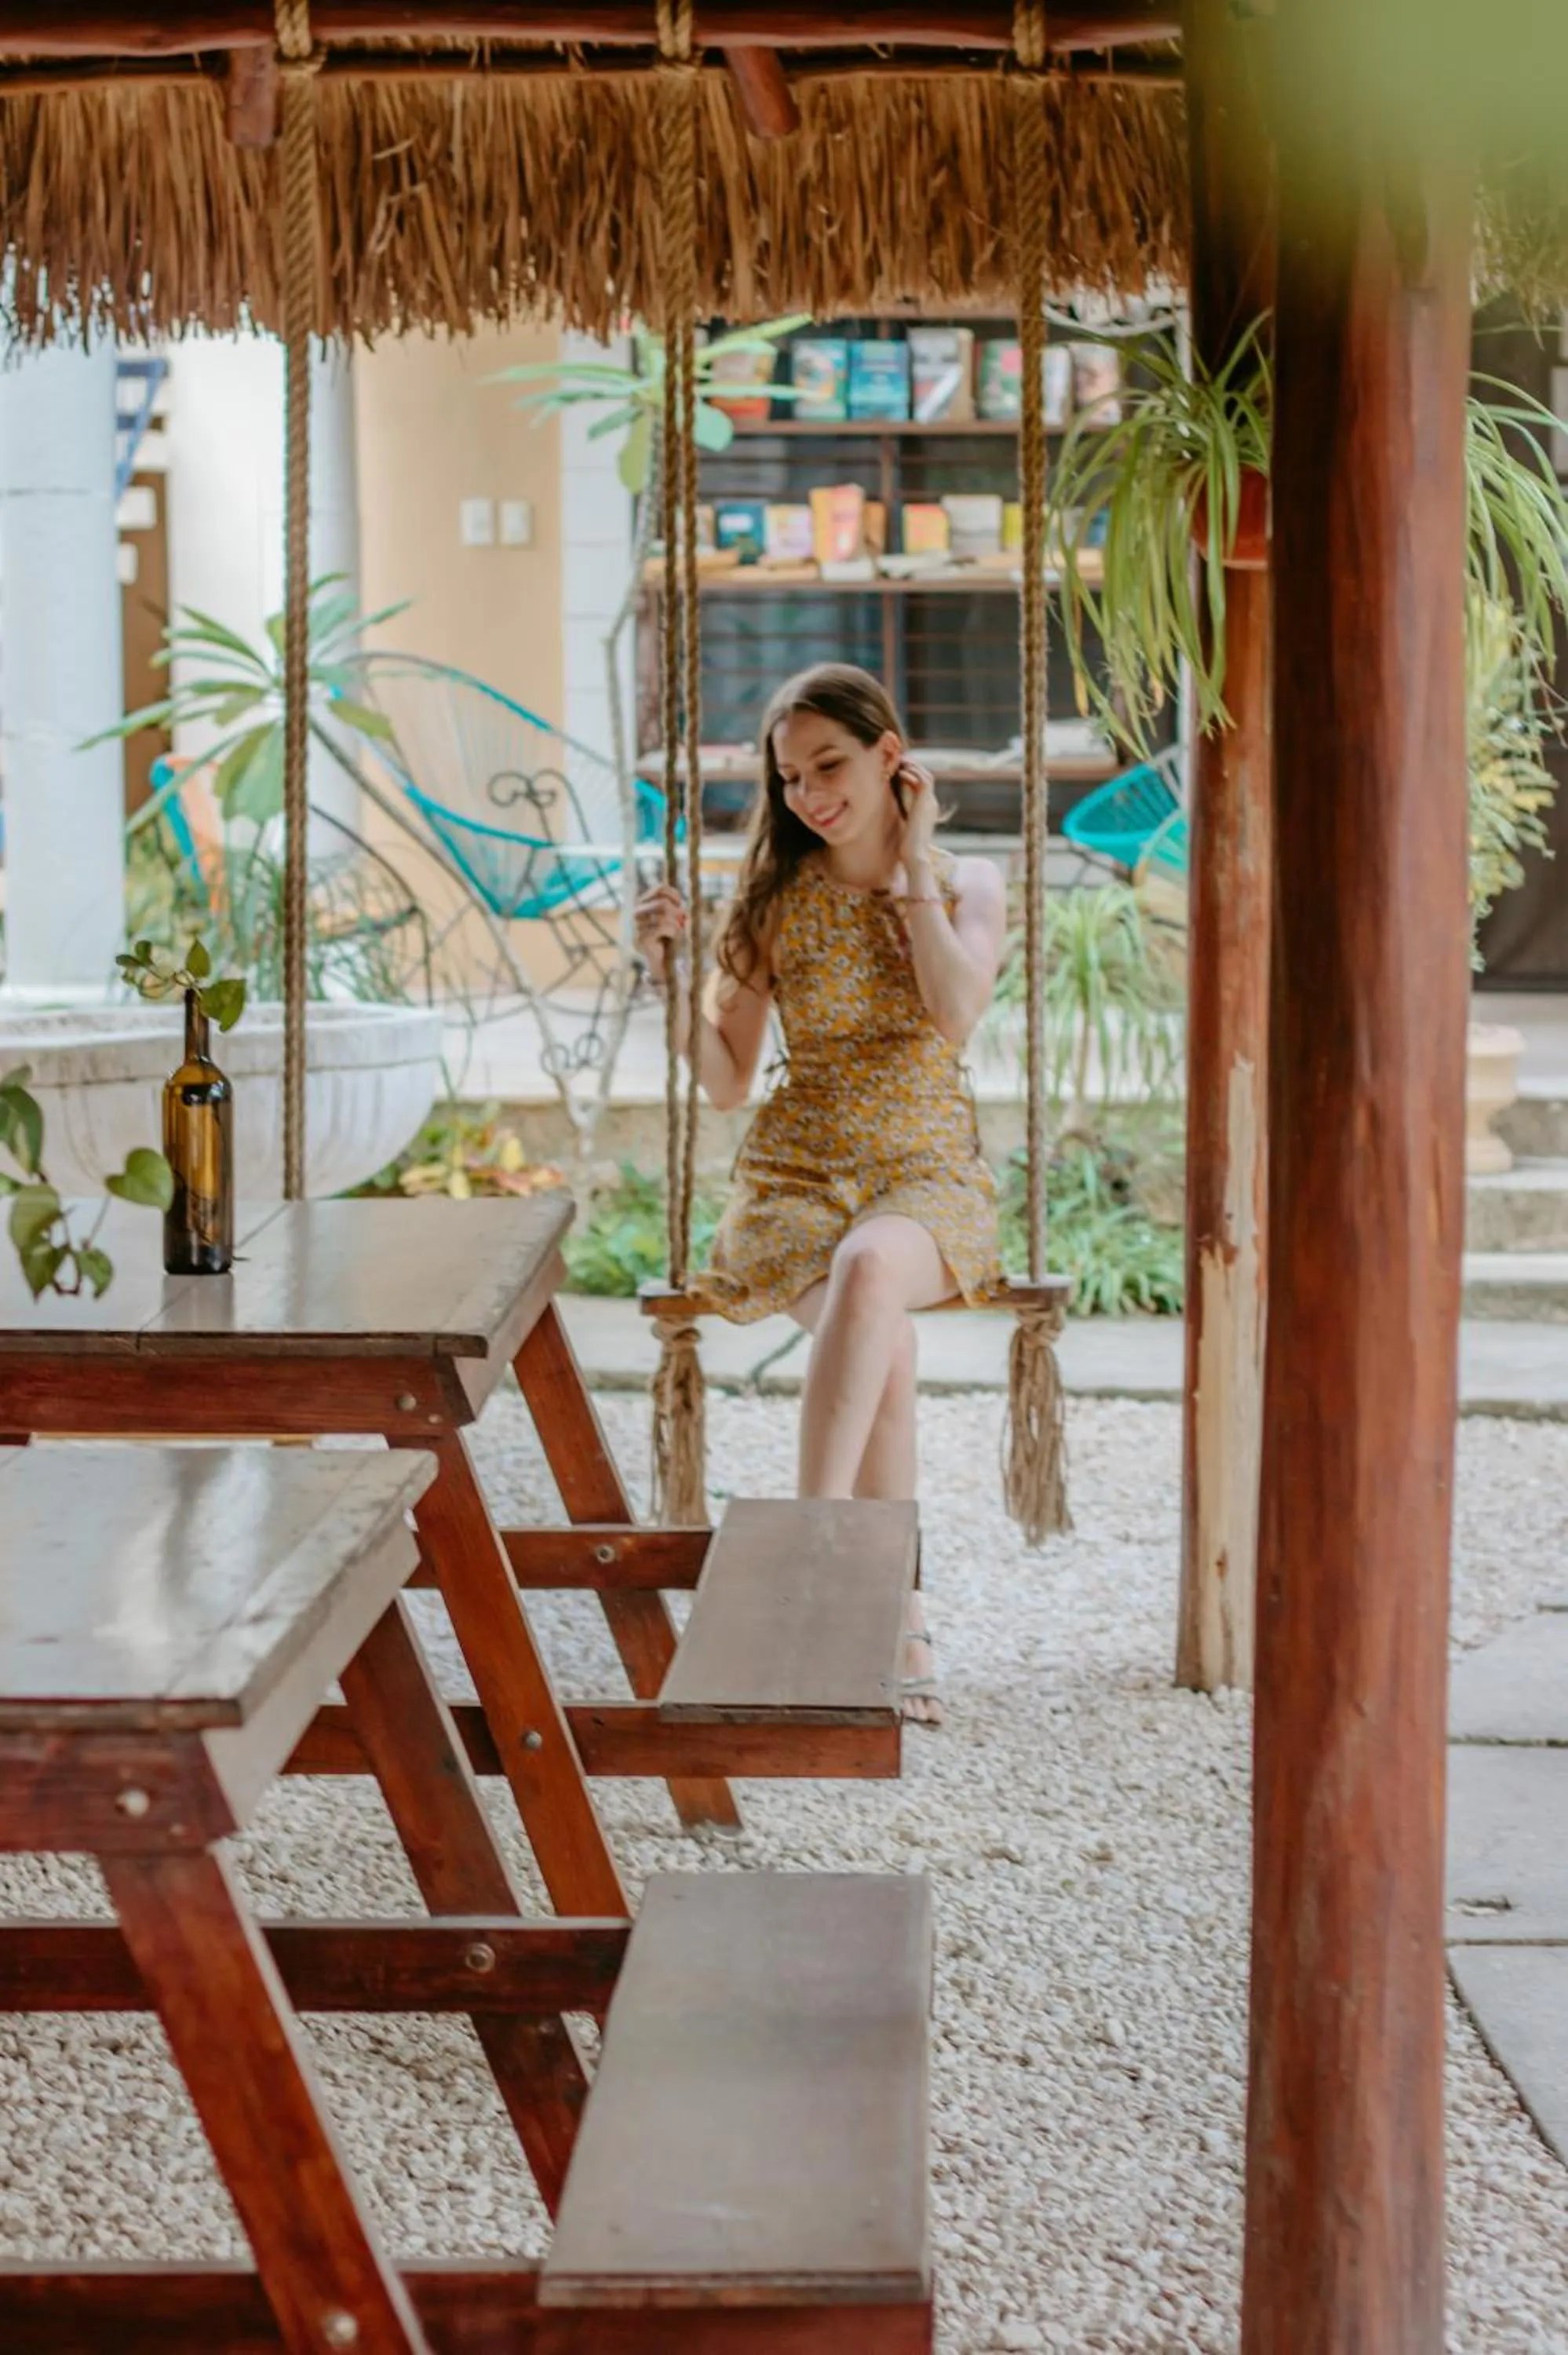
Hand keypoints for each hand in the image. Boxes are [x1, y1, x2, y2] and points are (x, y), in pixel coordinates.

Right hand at [634, 882, 686, 984]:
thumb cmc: (667, 937)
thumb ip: (674, 907)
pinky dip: (673, 932)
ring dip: (675, 924)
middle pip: (663, 903)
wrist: (660, 961)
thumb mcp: (672, 918)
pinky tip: (672, 937)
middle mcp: (637, 913)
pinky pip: (663, 927)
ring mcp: (637, 926)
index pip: (660, 889)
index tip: (679, 905)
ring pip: (664, 915)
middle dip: (676, 912)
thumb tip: (680, 909)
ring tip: (676, 931)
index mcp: (643, 904)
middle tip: (681, 922)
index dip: (674, 895)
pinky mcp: (641, 938)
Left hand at [896, 759, 938, 876]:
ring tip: (900, 762)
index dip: (913, 773)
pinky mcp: (925, 805)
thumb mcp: (904, 826)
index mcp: (928, 808)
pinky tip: (901, 774)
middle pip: (927, 776)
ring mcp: (930, 803)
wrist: (915, 857)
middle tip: (899, 761)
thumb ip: (903, 814)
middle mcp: (932, 804)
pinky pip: (923, 782)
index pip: (924, 784)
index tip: (899, 768)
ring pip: (927, 776)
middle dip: (913, 766)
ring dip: (913, 767)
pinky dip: (912, 775)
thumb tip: (894, 808)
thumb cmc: (908, 847)